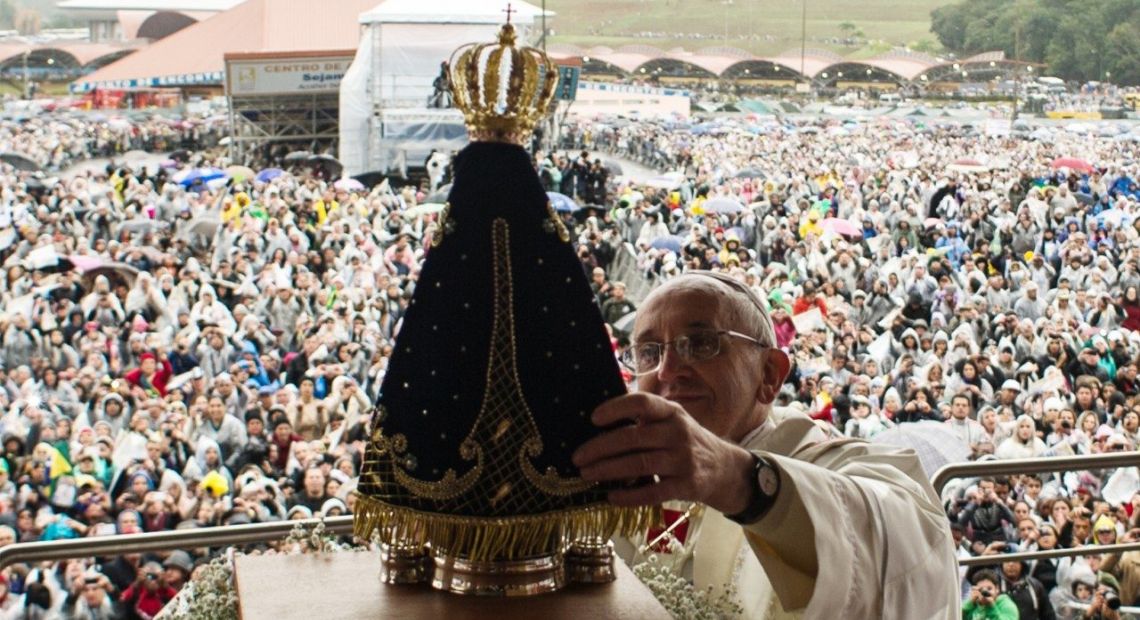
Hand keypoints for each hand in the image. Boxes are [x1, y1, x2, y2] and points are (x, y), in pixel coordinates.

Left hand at [572, 394, 755, 513]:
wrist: (724, 469)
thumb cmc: (685, 442)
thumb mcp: (672, 422)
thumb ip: (645, 420)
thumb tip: (599, 425)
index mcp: (671, 413)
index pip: (642, 403)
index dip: (616, 408)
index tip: (593, 418)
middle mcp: (678, 433)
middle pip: (633, 438)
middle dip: (600, 447)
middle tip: (577, 457)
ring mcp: (684, 461)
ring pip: (639, 465)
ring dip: (608, 470)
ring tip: (586, 474)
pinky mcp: (687, 486)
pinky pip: (653, 492)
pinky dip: (629, 496)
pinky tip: (611, 497)